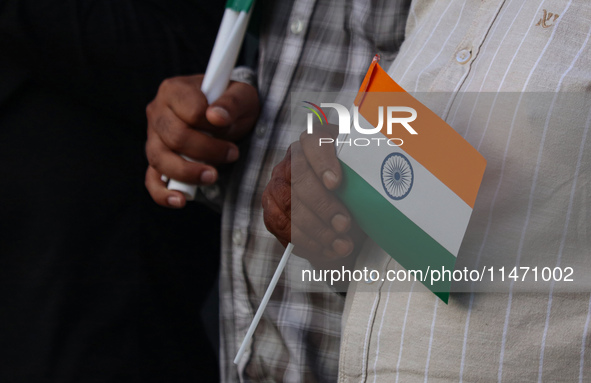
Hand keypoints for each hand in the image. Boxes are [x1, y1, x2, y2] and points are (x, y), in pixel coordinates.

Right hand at [145, 74, 258, 207]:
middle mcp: (157, 112)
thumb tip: (216, 117)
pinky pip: (152, 180)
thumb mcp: (241, 96)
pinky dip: (164, 193)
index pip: (191, 113)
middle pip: (175, 138)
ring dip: (189, 172)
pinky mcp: (157, 160)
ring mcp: (153, 138)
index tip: (229, 129)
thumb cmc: (232, 104)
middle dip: (207, 151)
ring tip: (213, 176)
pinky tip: (181, 200)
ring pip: (160, 160)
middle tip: (233, 154)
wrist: (228, 117)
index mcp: (174, 90)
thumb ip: (231, 102)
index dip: (213, 126)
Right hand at [262, 124, 365, 267]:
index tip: (336, 183)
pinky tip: (328, 250)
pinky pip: (282, 226)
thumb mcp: (365, 179)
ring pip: (289, 206)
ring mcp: (278, 183)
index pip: (314, 141)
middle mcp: (293, 159)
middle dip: (323, 206)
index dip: (323, 161)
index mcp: (318, 141)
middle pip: (300, 178)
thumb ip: (368, 174)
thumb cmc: (356, 193)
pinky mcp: (272, 208)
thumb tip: (385, 178)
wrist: (343, 220)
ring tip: (342, 245)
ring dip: (317, 230)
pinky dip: (308, 243)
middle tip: (344, 224)